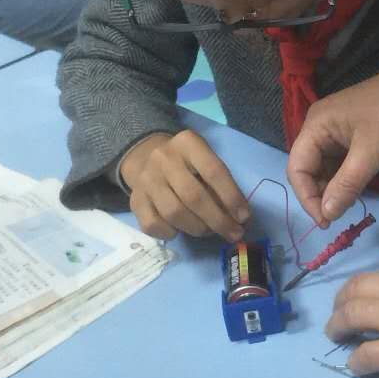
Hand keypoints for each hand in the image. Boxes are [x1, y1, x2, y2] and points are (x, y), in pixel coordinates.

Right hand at [119, 131, 250, 240]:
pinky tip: (181, 230)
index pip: (213, 170)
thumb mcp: (204, 160)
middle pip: (193, 196)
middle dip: (218, 220)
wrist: (146, 157)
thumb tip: (239, 218)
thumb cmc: (187, 164)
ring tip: (210, 231)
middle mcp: (163, 158)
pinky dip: (172, 233)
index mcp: (187, 143)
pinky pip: (154, 225)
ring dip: (198, 229)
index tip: (244, 217)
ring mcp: (146, 180)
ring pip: (174, 213)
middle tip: (233, 234)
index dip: (231, 197)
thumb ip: (220, 184)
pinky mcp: (135, 200)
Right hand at [287, 28, 378, 225]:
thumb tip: (325, 215)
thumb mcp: (371, 153)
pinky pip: (342, 163)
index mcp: (316, 124)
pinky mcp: (357, 135)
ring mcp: (340, 131)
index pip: (297, 168)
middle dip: (319, 194)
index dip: (307, 197)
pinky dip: (346, 180)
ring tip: (348, 208)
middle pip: (308, 168)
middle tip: (338, 218)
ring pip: (326, 168)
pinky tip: (356, 193)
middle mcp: (321, 127)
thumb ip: (345, 185)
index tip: (326, 222)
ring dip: (333, 189)